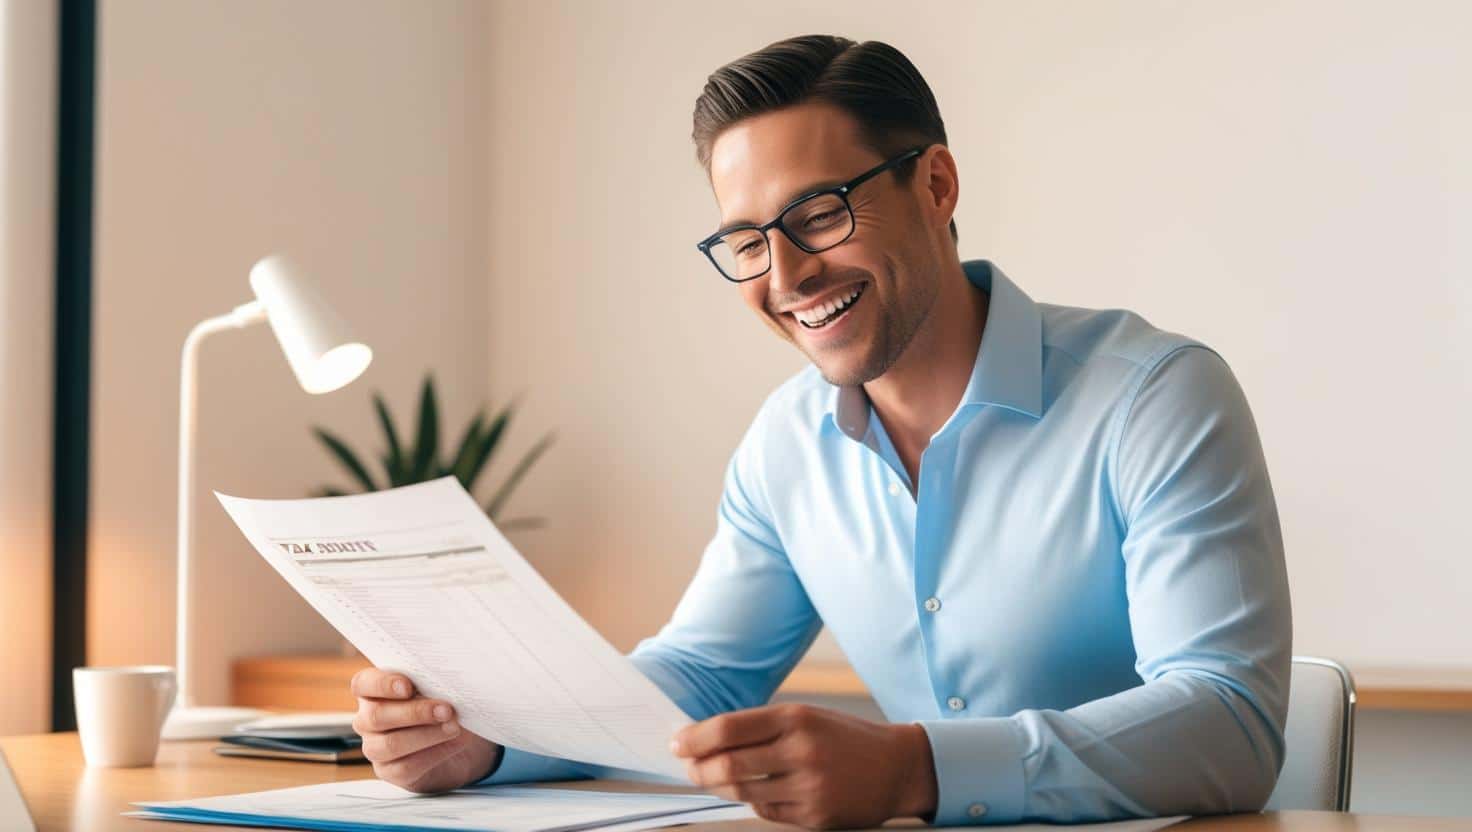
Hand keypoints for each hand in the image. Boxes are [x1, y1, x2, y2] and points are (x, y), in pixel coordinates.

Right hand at [351, 667, 501, 792]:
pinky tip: (453, 744)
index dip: (382, 684)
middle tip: (446, 709)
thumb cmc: (441, 703)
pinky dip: (434, 754)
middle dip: (415, 712)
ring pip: (390, 744)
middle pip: (376, 716)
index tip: (408, 686)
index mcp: (373, 691)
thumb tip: (450, 683)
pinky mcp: (389, 771)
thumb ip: (434, 683)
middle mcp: (367, 719)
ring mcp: (375, 747)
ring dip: (426, 735)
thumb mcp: (437, 688)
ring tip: (453, 728)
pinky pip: (405, 767)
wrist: (455, 738)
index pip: (363, 684)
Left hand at [671, 703, 937, 828]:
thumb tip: (707, 740)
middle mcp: (801, 751)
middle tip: (689, 768)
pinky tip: (757, 792)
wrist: (897, 768)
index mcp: (796, 718)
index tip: (677, 744)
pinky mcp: (815, 817)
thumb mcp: (807, 718)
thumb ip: (762, 727)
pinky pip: (766, 812)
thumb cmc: (845, 739)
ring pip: (743, 792)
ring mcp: (809, 787)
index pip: (728, 728)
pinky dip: (754, 803)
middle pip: (728, 765)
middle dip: (698, 769)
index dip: (694, 738)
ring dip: (720, 787)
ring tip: (713, 780)